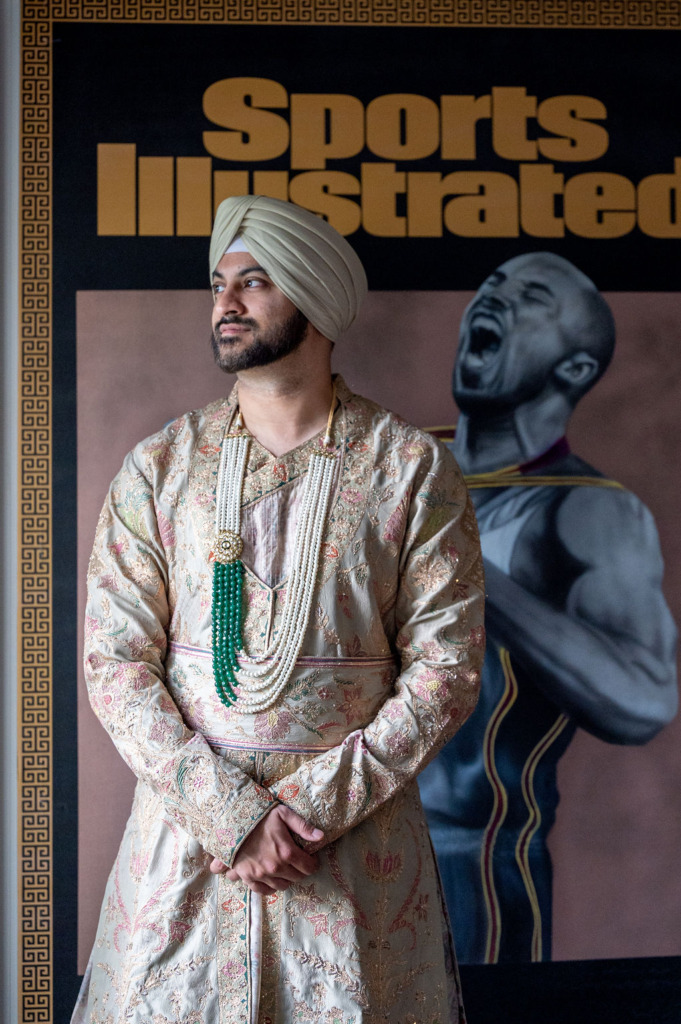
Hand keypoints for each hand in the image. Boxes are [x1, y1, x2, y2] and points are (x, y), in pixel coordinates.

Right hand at [209, 804, 323, 894]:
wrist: (232, 821)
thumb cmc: (260, 816)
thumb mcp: (283, 814)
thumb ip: (303, 826)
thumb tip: (321, 836)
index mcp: (286, 851)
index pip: (308, 867)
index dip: (312, 863)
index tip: (310, 859)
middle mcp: (275, 866)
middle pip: (297, 878)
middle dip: (300, 870)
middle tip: (298, 862)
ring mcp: (261, 874)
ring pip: (282, 886)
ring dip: (286, 879)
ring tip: (285, 869)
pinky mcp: (248, 877)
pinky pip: (263, 891)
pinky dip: (270, 888)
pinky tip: (272, 879)